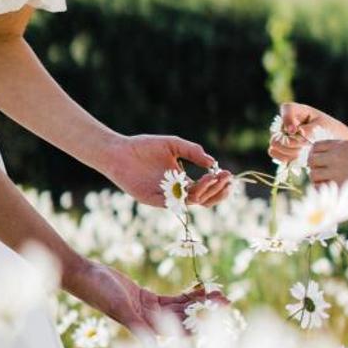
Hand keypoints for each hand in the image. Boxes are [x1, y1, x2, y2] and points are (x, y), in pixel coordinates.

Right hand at [73, 259, 230, 335]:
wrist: (85, 276)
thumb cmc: (99, 292)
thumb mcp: (120, 307)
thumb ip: (137, 326)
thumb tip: (152, 345)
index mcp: (144, 327)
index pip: (177, 331)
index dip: (198, 326)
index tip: (217, 318)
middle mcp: (149, 322)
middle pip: (183, 318)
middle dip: (205, 310)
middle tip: (227, 300)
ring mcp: (148, 310)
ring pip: (180, 308)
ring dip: (199, 302)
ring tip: (220, 293)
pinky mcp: (146, 298)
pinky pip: (171, 299)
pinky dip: (186, 295)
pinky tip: (201, 289)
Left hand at [101, 133, 233, 208]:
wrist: (118, 151)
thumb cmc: (144, 147)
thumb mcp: (173, 145)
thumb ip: (192, 152)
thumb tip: (213, 162)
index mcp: (182, 181)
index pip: (206, 188)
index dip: (219, 184)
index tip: (228, 174)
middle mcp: (176, 192)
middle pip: (204, 199)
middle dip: (218, 191)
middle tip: (226, 179)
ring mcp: (165, 197)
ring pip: (191, 202)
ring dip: (205, 191)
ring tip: (212, 178)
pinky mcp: (153, 199)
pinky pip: (173, 202)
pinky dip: (185, 195)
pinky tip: (194, 183)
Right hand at [269, 101, 347, 164]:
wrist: (332, 143)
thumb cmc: (329, 131)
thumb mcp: (324, 127)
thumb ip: (311, 130)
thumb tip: (299, 133)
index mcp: (297, 111)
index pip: (287, 109)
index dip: (287, 119)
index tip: (294, 130)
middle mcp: (285, 122)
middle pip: (277, 131)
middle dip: (290, 143)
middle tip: (305, 147)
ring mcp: (281, 135)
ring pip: (275, 144)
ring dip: (289, 152)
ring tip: (304, 154)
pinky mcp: (281, 147)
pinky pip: (274, 153)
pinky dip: (284, 158)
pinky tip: (297, 160)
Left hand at [306, 137, 347, 195]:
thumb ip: (340, 150)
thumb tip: (322, 155)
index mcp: (342, 145)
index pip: (316, 146)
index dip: (315, 154)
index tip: (319, 161)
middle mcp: (336, 156)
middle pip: (311, 159)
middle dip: (314, 167)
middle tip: (321, 173)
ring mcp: (336, 171)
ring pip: (313, 174)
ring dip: (317, 179)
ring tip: (327, 182)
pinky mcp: (338, 185)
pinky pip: (319, 187)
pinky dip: (321, 189)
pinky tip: (331, 189)